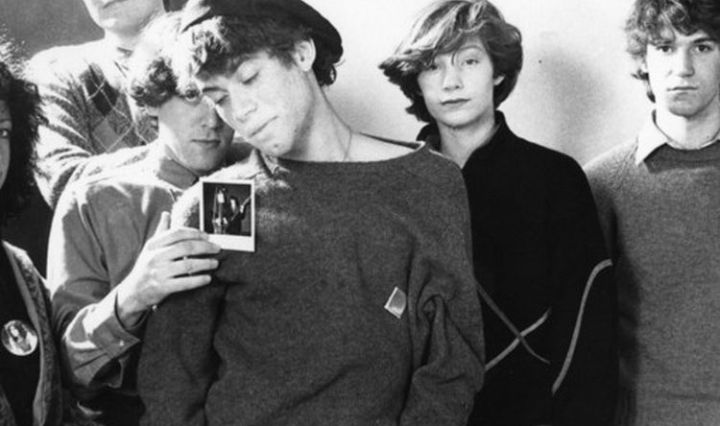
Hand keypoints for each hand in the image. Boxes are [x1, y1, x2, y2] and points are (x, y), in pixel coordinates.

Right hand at [115, 212, 220, 327]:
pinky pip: (185, 282)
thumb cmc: (145, 268)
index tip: (207, 236)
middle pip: (186, 247)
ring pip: (188, 264)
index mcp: (154, 245)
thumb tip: (166, 214)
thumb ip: (160, 231)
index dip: (195, 233)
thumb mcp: (150, 248)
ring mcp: (159, 272)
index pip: (177, 233)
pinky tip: (208, 278)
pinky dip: (198, 280)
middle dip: (205, 247)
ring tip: (215, 263)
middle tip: (217, 248)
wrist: (132, 292)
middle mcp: (156, 256)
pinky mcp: (162, 287)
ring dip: (205, 263)